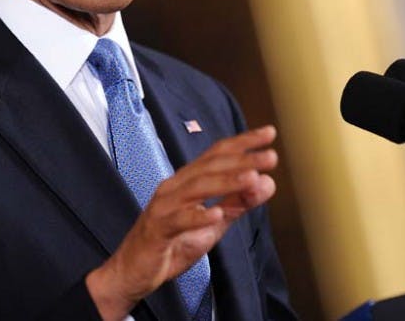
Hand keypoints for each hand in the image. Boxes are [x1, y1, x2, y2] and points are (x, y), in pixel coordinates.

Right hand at [86, 126, 278, 319]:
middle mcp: (175, 187)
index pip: (217, 155)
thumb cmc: (172, 243)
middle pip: (210, 166)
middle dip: (242, 160)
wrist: (134, 271)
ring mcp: (164, 206)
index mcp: (188, 181)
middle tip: (270, 157)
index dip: (243, 143)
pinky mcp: (157, 229)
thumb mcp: (213, 224)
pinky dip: (197, 216)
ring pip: (197, 187)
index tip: (269, 133)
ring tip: (252, 178)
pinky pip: (178, 220)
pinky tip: (216, 215)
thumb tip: (267, 182)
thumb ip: (237, 203)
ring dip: (226, 182)